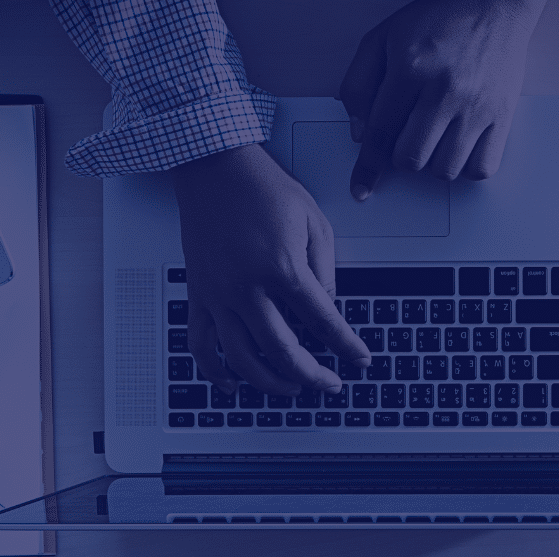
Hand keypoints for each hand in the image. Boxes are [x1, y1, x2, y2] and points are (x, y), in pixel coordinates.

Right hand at [172, 143, 368, 394]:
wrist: (214, 167)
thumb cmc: (265, 188)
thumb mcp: (314, 222)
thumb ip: (324, 271)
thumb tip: (327, 309)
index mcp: (282, 268)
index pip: (323, 322)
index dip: (346, 346)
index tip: (359, 360)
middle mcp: (247, 288)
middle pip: (283, 350)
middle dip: (311, 375)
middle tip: (329, 383)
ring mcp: (218, 294)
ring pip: (242, 358)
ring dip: (269, 382)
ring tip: (291, 388)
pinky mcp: (198, 294)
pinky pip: (200, 343)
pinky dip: (214, 371)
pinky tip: (231, 386)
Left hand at [338, 0, 546, 199]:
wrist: (495, 4)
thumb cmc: (439, 20)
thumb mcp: (383, 38)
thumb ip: (360, 83)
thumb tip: (361, 132)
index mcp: (410, 68)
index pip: (381, 133)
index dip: (368, 167)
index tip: (362, 188)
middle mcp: (444, 91)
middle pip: (411, 158)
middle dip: (402, 156)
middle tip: (409, 135)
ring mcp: (477, 107)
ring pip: (445, 170)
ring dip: (434, 162)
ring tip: (437, 137)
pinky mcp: (502, 117)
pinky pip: (481, 168)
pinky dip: (466, 167)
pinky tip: (460, 146)